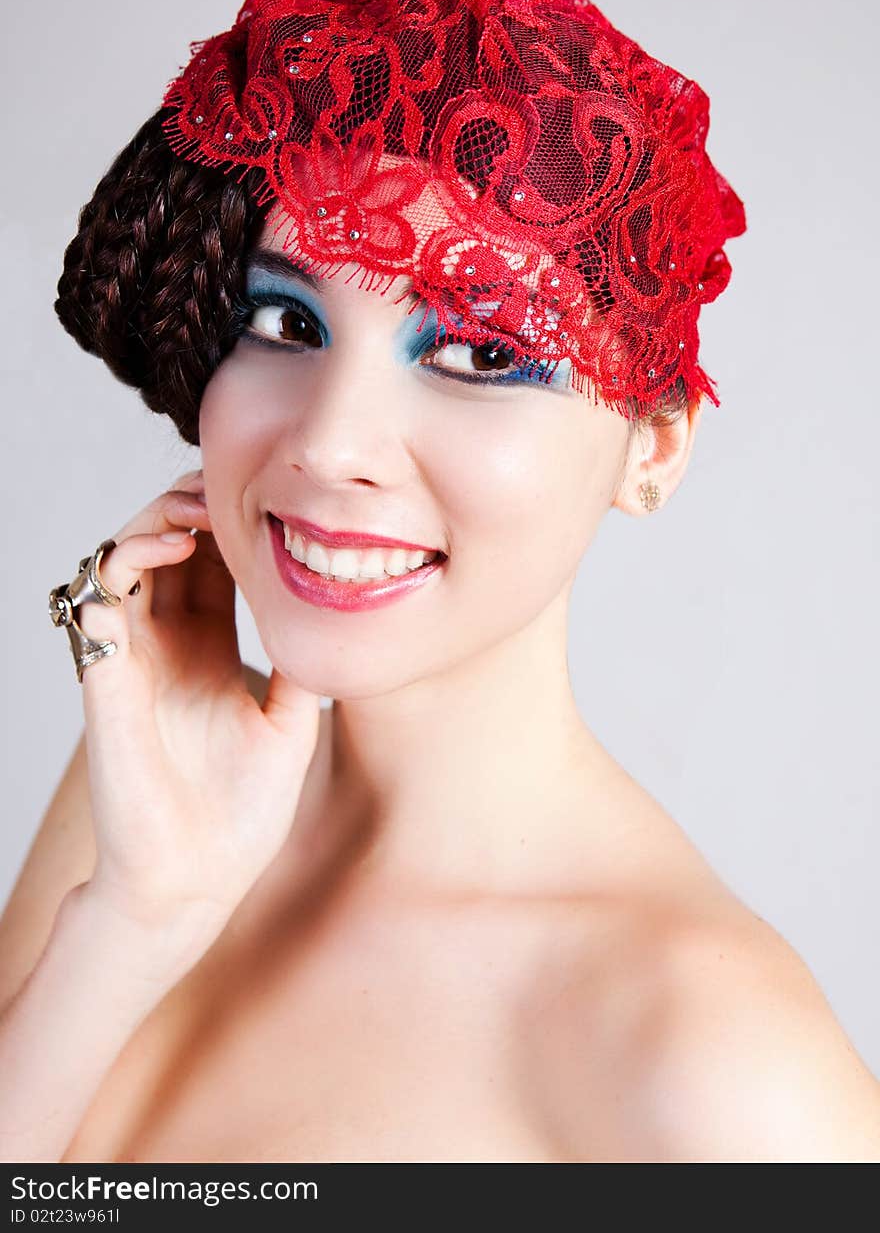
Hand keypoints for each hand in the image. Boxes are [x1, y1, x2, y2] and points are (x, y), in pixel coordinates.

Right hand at [69, 469, 320, 943]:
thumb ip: (301, 668)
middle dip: (192, 504)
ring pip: (126, 556)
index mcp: (204, 648)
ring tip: (199, 508)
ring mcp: (133, 656)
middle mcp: (164, 643)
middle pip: (166, 545)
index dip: (228, 523)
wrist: (195, 880)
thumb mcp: (289, 724)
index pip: (209, 562)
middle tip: (229, 487)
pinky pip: (99, 599)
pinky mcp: (107, 676)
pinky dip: (126, 559)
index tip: (269, 497)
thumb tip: (340, 618)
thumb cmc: (238, 813)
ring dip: (158, 518)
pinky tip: (172, 547)